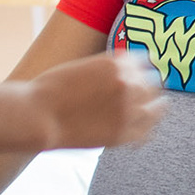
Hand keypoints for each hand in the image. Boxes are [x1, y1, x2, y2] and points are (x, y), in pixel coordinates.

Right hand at [29, 53, 164, 149]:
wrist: (36, 115)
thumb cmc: (50, 90)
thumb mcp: (82, 67)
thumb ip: (105, 70)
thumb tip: (120, 74)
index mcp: (117, 62)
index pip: (144, 60)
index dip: (143, 68)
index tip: (144, 72)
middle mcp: (127, 83)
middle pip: (153, 83)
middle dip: (149, 86)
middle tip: (151, 92)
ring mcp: (127, 109)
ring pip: (157, 108)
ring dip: (155, 107)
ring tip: (158, 109)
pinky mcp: (122, 134)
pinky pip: (146, 133)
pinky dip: (147, 130)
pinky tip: (145, 131)